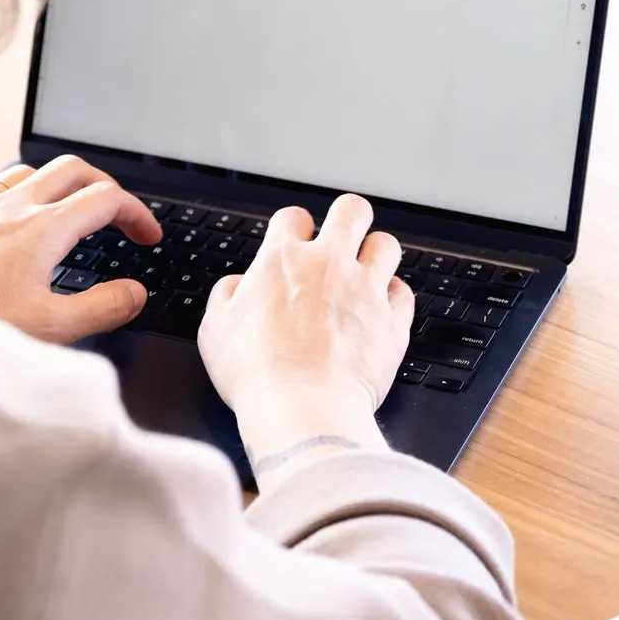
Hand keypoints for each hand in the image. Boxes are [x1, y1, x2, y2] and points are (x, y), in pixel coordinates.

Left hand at [0, 157, 161, 342]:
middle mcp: (11, 207)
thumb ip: (102, 308)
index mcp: (42, 228)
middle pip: (73, 169)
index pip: (106, 199)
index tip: (147, 236)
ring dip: (59, 186)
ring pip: (31, 172)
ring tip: (68, 215)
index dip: (137, 214)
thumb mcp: (50, 329)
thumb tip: (134, 292)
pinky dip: (18, 196)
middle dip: (104, 187)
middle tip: (117, 216)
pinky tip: (11, 226)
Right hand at [199, 194, 412, 476]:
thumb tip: (237, 287)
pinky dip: (393, 298)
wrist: (302, 408)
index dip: (293, 227)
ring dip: (376, 255)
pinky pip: (403, 293)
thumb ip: (226, 297)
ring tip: (366, 272)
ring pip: (386, 245)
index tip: (294, 243)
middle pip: (351, 210)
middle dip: (348, 217)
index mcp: (283, 260)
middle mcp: (329, 264)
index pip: (293, 217)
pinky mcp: (392, 321)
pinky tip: (381, 310)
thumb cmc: (256, 374)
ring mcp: (365, 290)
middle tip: (343, 234)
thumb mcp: (215, 331)